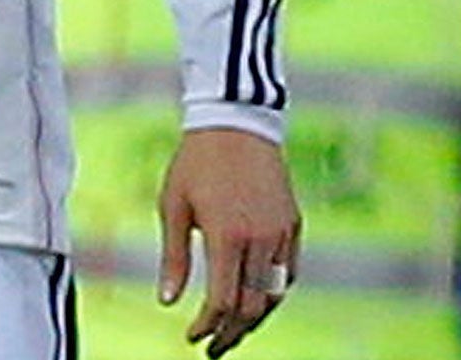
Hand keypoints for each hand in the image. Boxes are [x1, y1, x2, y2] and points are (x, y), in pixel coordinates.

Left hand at [156, 128, 300, 357]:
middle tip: (213, 346)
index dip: (207, 326)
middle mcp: (260, 239)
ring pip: (274, 295)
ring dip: (253, 318)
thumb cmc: (195, 162)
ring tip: (232, 331)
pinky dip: (272, 293)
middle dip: (232, 333)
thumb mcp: (173, 206)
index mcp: (227, 236)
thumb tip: (167, 302)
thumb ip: (173, 257)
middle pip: (251, 307)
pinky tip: (254, 300)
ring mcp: (282, 233)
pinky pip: (288, 273)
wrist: (235, 123)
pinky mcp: (294, 225)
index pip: (222, 301)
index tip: (192, 336)